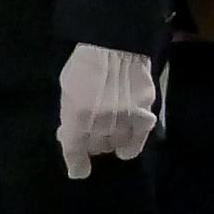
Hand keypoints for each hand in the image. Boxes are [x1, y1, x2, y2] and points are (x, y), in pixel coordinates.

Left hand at [56, 46, 158, 179]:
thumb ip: (70, 113)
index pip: (75, 152)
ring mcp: (125, 121)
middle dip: (92, 142)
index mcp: (77, 117)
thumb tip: (68, 134)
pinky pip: (138, 140)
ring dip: (111, 140)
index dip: (77, 164)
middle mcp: (101, 124)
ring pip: (117, 145)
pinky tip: (129, 136)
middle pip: (97, 148)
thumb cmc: (87, 63)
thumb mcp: (68, 88)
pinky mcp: (145, 115)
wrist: (118, 43)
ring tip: (110, 128)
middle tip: (92, 130)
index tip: (79, 170)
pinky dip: (132, 141)